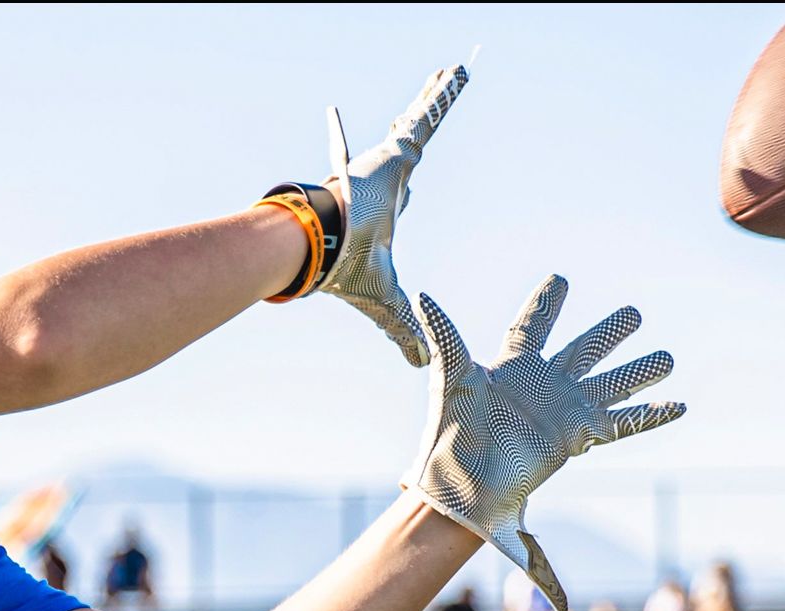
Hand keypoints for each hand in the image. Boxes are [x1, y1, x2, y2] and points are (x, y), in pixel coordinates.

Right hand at [317, 66, 468, 366]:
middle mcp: (386, 184)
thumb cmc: (349, 274)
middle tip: (419, 122)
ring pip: (420, 124)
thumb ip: (404, 330)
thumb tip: (419, 366)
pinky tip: (457, 71)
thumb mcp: (389, 304)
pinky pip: (428, 116)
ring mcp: (392, 165)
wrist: (327, 247)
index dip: (402, 192)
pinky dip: (442, 94)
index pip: (396, 200)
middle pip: (408, 152)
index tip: (407, 187)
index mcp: (380, 215)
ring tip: (451, 73)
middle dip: (415, 131)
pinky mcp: (399, 150)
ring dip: (436, 98)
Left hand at [403, 275, 685, 610]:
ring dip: (639, 371)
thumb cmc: (450, 435)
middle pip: (584, 351)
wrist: (461, 487)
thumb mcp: (451, 377)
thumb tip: (422, 295)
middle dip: (609, 332)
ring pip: (611, 384)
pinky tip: (678, 406)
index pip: (533, 326)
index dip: (546, 304)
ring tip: (668, 358)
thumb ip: (445, 335)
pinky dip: (651, 416)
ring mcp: (563, 411)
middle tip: (634, 313)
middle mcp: (543, 386)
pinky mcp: (577, 438)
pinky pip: (623, 424)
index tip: (560, 280)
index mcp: (512, 367)